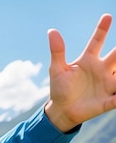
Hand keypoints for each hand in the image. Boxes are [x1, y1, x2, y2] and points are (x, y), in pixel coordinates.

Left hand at [45, 14, 115, 131]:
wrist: (61, 111)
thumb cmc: (60, 89)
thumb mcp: (57, 70)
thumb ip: (57, 51)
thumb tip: (51, 31)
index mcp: (88, 61)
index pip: (97, 42)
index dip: (102, 30)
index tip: (107, 16)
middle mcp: (101, 70)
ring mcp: (106, 84)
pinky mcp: (107, 100)